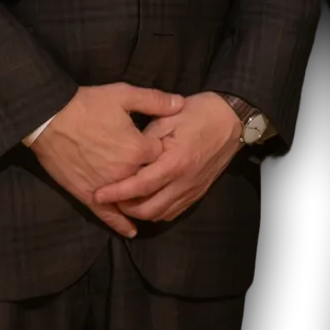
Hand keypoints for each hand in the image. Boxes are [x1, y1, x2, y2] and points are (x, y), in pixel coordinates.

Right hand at [29, 83, 184, 237]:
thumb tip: (181, 104)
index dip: (165, 149)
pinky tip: (131, 231)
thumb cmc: (86, 104)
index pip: (163, 155)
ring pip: (132, 200)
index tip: (164, 144)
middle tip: (157, 169)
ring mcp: (107, 187)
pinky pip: (108, 215)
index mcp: (137, 148)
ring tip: (152, 201)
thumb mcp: (123, 94)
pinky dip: (120, 224)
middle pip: (150, 180)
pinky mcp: (88, 195)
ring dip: (141, 200)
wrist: (48, 119)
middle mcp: (126, 172)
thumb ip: (154, 100)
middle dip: (154, 175)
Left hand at [93, 92, 242, 223]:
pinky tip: (147, 200)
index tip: (98, 194)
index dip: (117, 193)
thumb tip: (126, 155)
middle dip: (125, 208)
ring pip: (161, 215)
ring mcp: (192, 190)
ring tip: (125, 201)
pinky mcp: (198, 193)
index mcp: (175, 162)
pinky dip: (156, 211)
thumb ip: (145, 139)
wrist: (231, 120)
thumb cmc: (198, 114)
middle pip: (149, 209)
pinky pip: (173, 212)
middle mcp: (184, 182)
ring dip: (140, 212)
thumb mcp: (167, 118)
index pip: (140, 186)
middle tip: (109, 199)